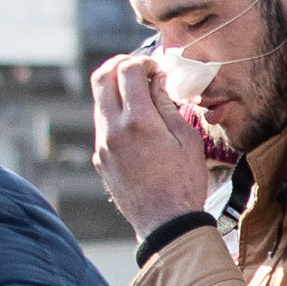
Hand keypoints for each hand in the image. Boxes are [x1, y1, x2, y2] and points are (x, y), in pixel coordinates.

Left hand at [87, 52, 228, 233]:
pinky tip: (137, 126)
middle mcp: (113, 129)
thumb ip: (168, 105)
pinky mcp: (100, 159)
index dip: (142, 61)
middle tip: (138, 70)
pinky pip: (102, 125)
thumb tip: (156, 80)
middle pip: (101, 77)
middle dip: (119, 65)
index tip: (155, 69)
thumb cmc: (185, 183)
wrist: (166, 224)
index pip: (127, 70)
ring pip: (99, 101)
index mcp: (139, 121)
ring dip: (116, 90)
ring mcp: (102, 145)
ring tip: (140, 98)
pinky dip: (116, 114)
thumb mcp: (187, 140)